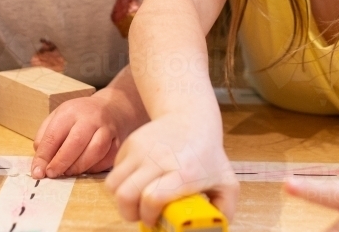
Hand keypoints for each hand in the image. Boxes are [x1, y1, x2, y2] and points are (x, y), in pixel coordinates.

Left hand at [31, 95, 124, 178]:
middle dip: (61, 162)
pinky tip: (86, 169)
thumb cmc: (80, 116)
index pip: (54, 135)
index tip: (38, 172)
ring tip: (69, 172)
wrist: (112, 107)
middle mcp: (91, 118)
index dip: (44, 156)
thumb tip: (40, 164)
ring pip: (95, 150)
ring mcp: (108, 129)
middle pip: (76, 142)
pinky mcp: (119, 141)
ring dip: (79, 167)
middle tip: (52, 174)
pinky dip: (95, 168)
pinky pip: (108, 158)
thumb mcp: (58, 117)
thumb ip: (45, 138)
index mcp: (70, 112)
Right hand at [105, 114, 237, 226]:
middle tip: (141, 214)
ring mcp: (141, 149)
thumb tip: (215, 228)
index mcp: (184, 172)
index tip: (155, 221)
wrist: (192, 117)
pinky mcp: (130, 143)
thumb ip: (225, 209)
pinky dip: (121, 183)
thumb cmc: (208, 154)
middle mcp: (159, 159)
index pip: (153, 198)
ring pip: (113, 185)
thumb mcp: (226, 182)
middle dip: (129, 213)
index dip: (149, 216)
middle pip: (126, 195)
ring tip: (136, 200)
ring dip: (121, 200)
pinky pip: (114, 172)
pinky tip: (138, 181)